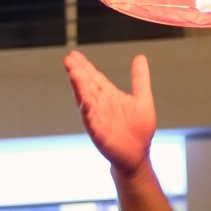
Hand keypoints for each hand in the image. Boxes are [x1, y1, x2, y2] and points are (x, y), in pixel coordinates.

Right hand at [64, 51, 156, 174]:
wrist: (138, 155)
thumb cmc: (139, 129)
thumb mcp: (142, 99)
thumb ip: (140, 78)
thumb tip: (140, 56)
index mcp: (109, 96)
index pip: (94, 77)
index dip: (84, 66)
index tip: (74, 54)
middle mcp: (100, 105)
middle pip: (87, 85)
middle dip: (78, 72)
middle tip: (68, 58)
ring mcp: (98, 118)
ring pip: (86, 99)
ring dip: (79, 86)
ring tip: (73, 72)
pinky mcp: (99, 132)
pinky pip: (91, 119)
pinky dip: (87, 108)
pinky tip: (83, 98)